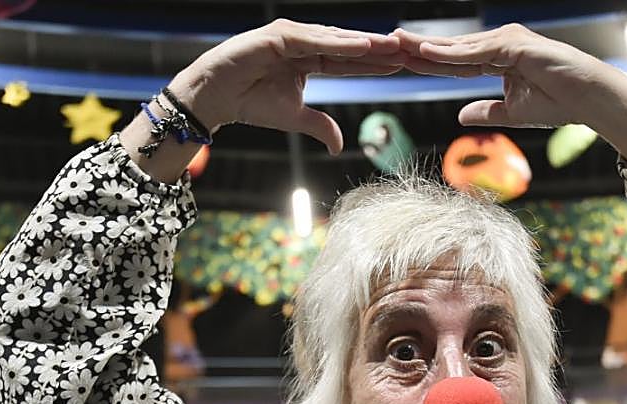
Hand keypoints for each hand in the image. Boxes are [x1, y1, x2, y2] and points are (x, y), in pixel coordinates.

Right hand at [173, 19, 405, 154]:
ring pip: (336, 40)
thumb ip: (320, 125)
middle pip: (348, 46)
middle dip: (378, 49)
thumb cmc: (251, 103)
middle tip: (409, 49)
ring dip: (365, 42)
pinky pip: (315, 40)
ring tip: (393, 45)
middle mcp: (304, 43)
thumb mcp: (294, 117)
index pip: (349, 61)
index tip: (403, 65)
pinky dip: (339, 42)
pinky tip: (363, 45)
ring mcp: (292, 35)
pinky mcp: (279, 35)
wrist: (218, 98)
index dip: (375, 63)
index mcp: (310, 59)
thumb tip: (340, 145)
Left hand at [392, 24, 626, 163]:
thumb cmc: (559, 105)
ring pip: (459, 46)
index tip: (398, 63)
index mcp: (497, 58)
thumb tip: (460, 116)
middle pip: (451, 48)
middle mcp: (500, 44)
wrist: (591, 101)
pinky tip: (427, 52)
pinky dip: (451, 52)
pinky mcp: (516, 45)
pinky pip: (477, 51)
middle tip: (386, 44)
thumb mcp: (513, 112)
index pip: (453, 61)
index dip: (426, 62)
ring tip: (397, 43)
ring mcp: (508, 42)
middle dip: (418, 48)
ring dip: (427, 45)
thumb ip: (486, 111)